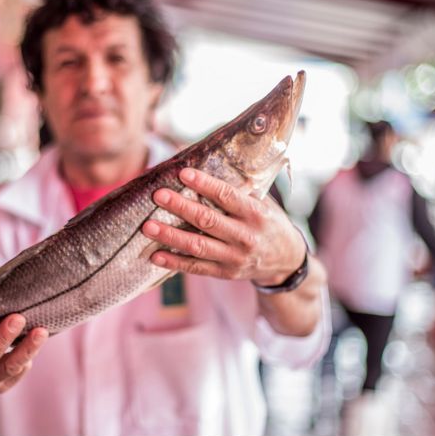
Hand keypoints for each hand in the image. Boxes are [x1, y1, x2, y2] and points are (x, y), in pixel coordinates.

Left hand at [141, 168, 305, 285]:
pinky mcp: (226, 273)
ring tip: (148, 226)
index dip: (204, 184)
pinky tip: (154, 255)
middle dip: (180, 208)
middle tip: (158, 195)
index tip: (183, 173)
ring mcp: (235, 257)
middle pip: (207, 220)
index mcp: (256, 213)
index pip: (227, 196)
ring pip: (197, 246)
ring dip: (170, 236)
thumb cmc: (268, 222)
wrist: (286, 261)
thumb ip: (239, 188)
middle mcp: (245, 236)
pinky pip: (196, 268)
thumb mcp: (263, 202)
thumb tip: (205, 162)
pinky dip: (174, 262)